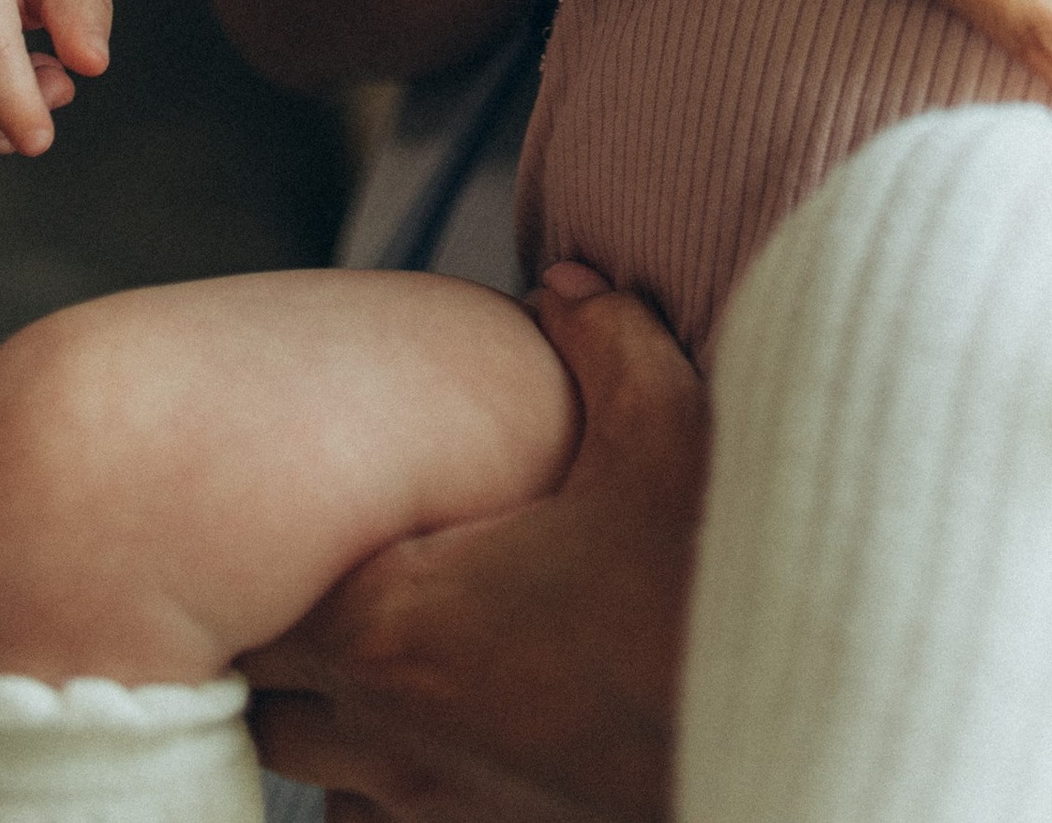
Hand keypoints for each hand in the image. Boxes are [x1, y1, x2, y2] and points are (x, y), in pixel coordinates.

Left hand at [245, 264, 706, 820]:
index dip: (259, 555)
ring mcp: (431, 807)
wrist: (794, 732)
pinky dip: (388, 787)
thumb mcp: (663, 427)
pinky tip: (450, 727)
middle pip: (264, 695)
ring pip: (315, 771)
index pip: (256, 600)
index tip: (289, 510)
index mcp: (399, 621)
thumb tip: (564, 282)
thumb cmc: (706, 588)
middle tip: (338, 564)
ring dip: (334, 714)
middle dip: (285, 634)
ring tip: (394, 649)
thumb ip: (600, 337)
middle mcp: (389, 729)